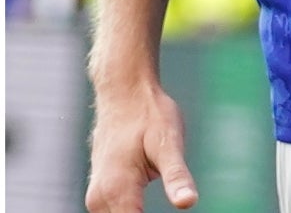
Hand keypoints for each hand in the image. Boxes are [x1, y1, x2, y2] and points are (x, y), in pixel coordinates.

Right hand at [86, 80, 198, 211]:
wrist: (124, 94)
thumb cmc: (149, 114)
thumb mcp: (169, 142)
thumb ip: (176, 176)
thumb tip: (188, 203)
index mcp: (117, 190)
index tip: (180, 204)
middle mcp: (100, 199)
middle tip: (181, 200)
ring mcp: (97, 198)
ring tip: (173, 198)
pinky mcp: (101, 194)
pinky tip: (147, 208)